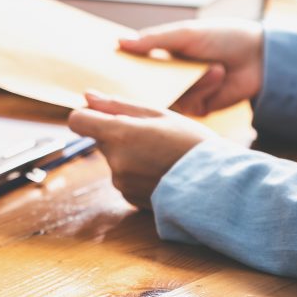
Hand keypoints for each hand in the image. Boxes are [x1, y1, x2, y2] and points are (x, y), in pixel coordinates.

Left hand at [68, 92, 214, 208]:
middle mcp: (115, 161)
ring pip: (115, 160)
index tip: (102, 114)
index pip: (78, 121)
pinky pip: (125, 179)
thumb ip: (118, 105)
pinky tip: (162, 172)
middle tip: (153, 135)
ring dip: (130, 155)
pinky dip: (138, 174)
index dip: (88, 115)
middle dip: (119, 135)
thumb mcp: (160, 115)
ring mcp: (121, 182)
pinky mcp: (129, 199)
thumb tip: (88, 97)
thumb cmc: (193, 144)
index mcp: (119, 135)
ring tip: (163, 155)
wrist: (219, 187)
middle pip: (100, 140)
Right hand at [120, 19, 263, 115]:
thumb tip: (120, 42)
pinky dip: (202, 88)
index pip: (134, 63)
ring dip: (188, 81)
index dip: (121, 66)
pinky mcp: (197, 107)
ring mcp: (182, 92)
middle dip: (146, 83)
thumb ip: (153, 40)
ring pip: (166, 96)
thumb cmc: (224, 37)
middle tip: (143, 79)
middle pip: (144, 86)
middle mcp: (168, 76)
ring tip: (211, 66)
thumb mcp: (186, 34)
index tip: (106, 67)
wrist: (260, 56)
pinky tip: (217, 75)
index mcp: (162, 54)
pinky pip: (187, 105)